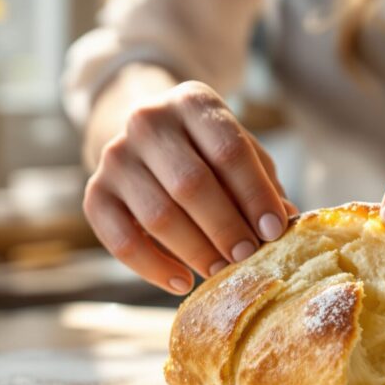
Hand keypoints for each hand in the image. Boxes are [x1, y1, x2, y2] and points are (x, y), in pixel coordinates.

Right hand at [83, 81, 295, 294]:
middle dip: (225, 227)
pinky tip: (183, 282)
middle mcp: (148, 121)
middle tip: (248, 256)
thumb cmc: (207, 150)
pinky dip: (153, 267)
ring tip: (221, 271)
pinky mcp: (95, 192)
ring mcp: (116, 156)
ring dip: (195, 251)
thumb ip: (262, 182)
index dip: (254, 194)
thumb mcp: (239, 150)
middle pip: (191, 184)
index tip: (274, 231)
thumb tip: (288, 223)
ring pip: (158, 215)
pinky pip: (121, 240)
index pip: (229, 150)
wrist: (147, 137)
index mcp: (193, 102)